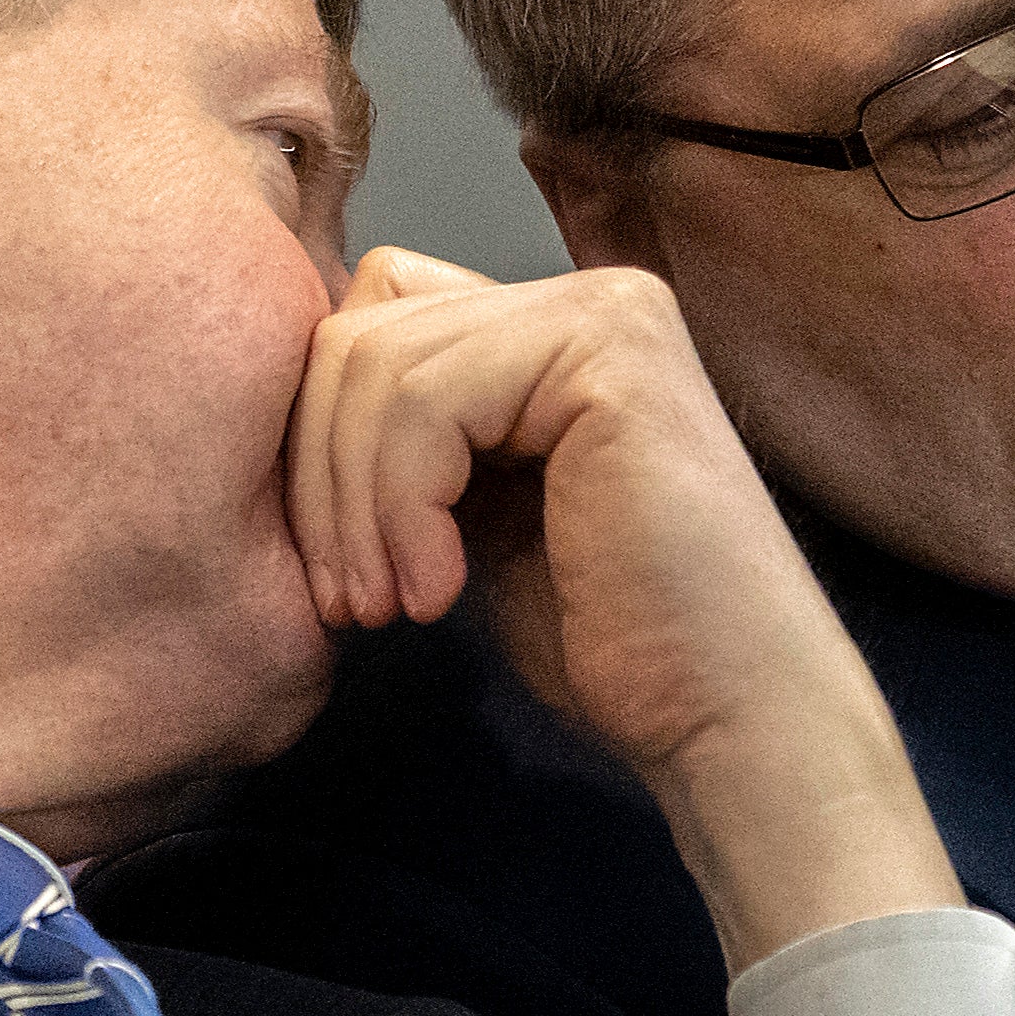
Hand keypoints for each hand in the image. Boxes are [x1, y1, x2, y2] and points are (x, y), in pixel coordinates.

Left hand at [288, 250, 960, 968]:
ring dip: (353, 508)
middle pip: (360, 331)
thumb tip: (287, 407)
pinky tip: (440, 592)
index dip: (320, 443)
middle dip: (319, 479)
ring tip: (390, 608)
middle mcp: (589, 298)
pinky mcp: (608, 352)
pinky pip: (426, 398)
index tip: (341, 574)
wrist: (728, 716)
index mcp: (556, 330)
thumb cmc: (616, 646)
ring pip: (376, 363)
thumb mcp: (477, 521)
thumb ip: (413, 446)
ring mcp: (606, 313)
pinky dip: (400, 508)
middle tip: (349, 602)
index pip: (369, 322)